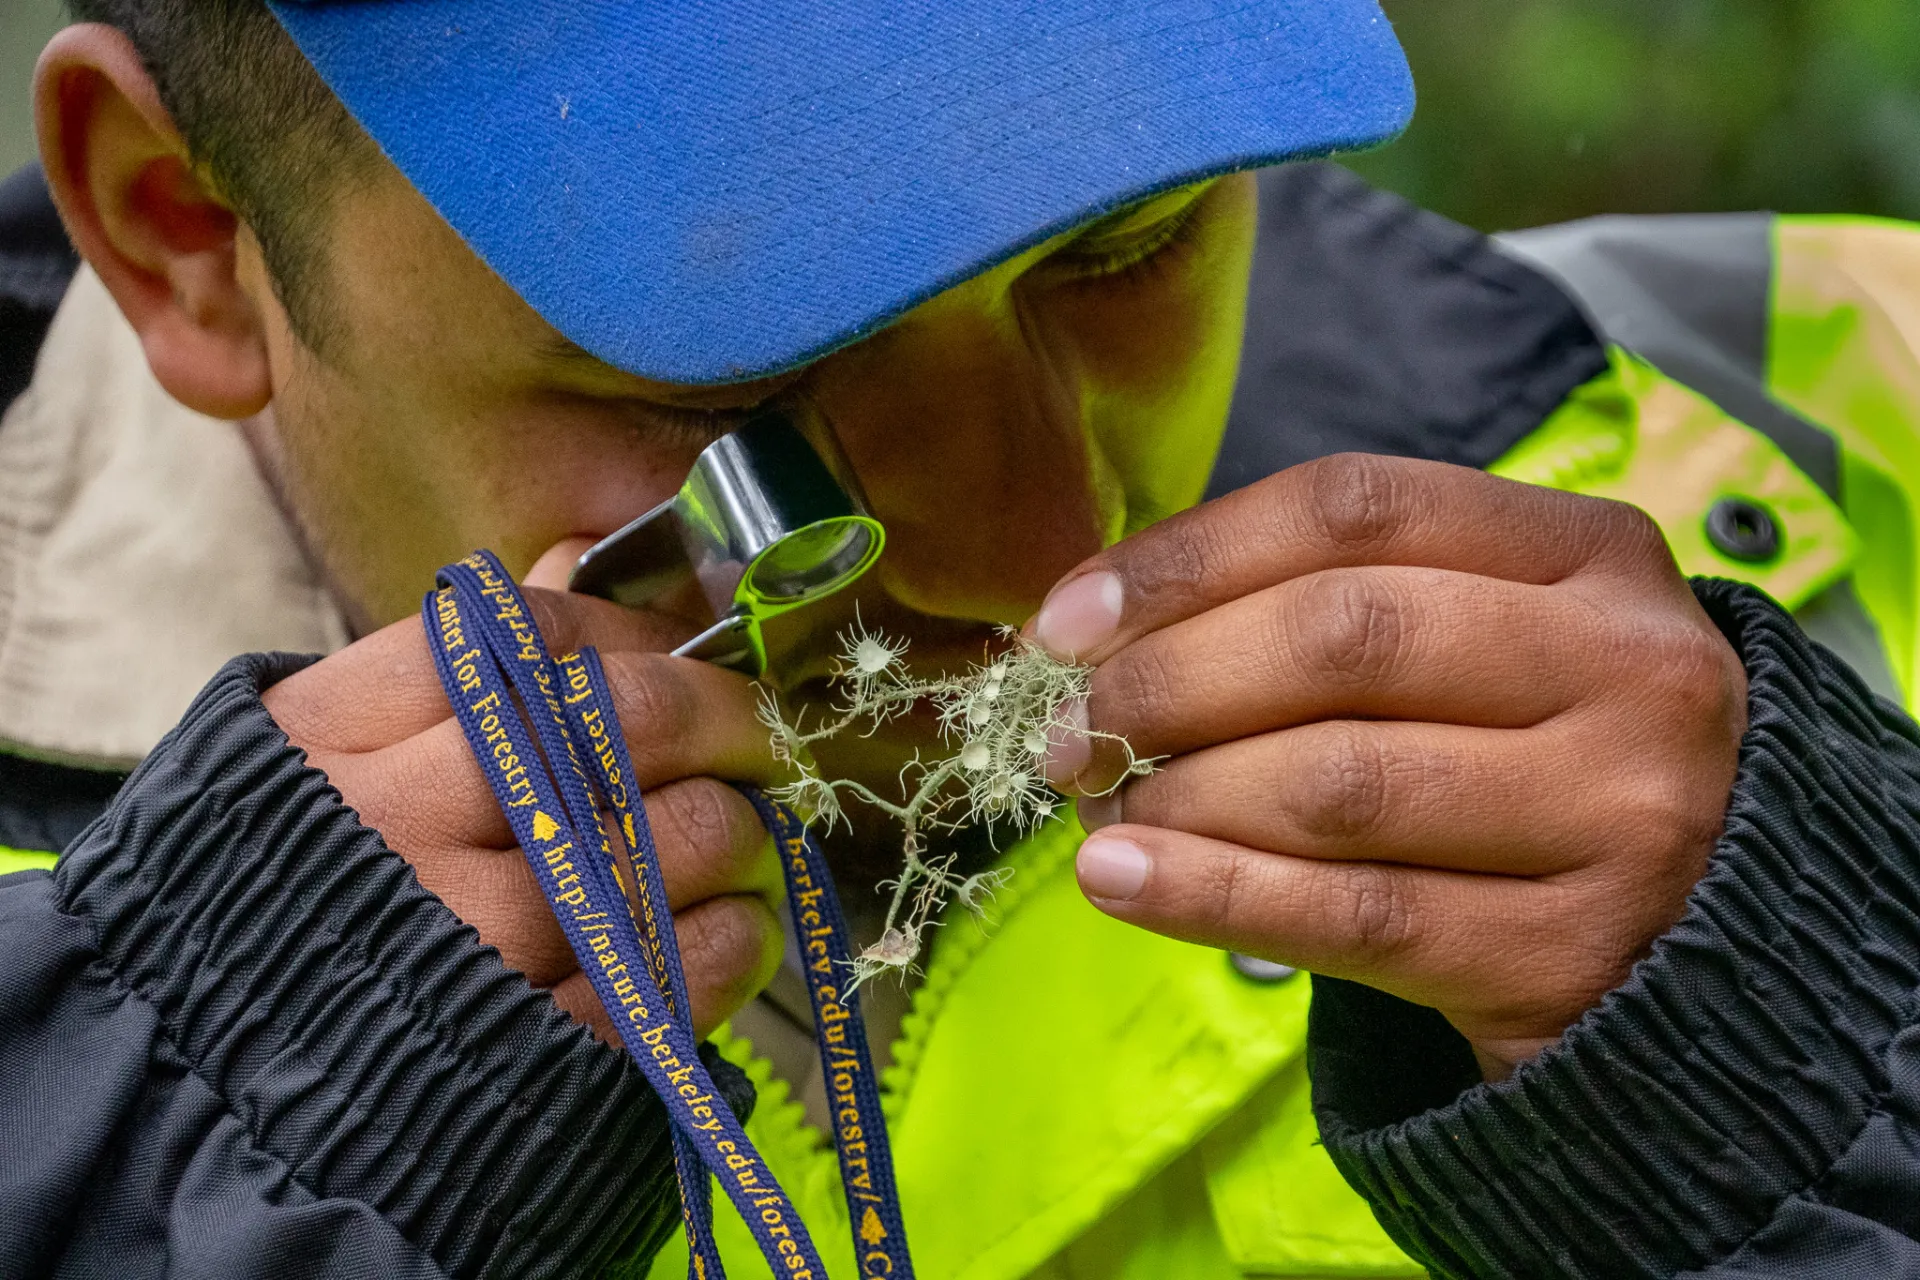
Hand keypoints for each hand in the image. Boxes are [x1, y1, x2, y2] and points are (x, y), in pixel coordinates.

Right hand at [262, 545, 784, 1043]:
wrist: (200, 1092)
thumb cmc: (281, 896)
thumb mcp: (316, 758)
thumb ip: (446, 669)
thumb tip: (575, 567)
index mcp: (335, 731)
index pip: (534, 631)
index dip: (642, 635)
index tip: (689, 658)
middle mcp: (397, 824)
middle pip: (626, 719)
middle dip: (727, 719)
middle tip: (759, 740)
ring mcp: (463, 938)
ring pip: (679, 837)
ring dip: (742, 833)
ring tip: (738, 846)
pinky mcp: (525, 1045)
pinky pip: (685, 964)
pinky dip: (736, 938)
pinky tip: (730, 931)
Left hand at [1034, 454, 1747, 1078]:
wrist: (1706, 944)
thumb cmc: (1537, 762)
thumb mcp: (1483, 643)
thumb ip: (1327, 608)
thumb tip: (1094, 628)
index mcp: (1592, 553)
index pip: (1354, 508)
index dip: (1187, 557)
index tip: (1067, 619)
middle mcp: (1629, 666)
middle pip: (1341, 635)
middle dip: (1166, 680)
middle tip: (1068, 728)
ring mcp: (1620, 813)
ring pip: (1338, 782)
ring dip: (1179, 798)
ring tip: (1099, 813)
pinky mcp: (1575, 953)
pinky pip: (1353, 917)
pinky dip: (1211, 895)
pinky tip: (1119, 883)